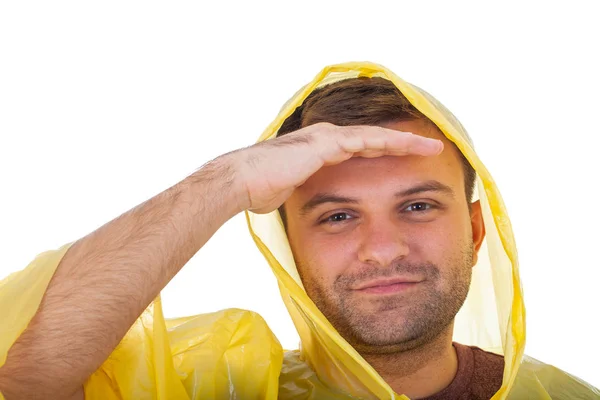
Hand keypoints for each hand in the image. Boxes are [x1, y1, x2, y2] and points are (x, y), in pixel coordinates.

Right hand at [227, 122, 443, 213]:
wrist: (242, 181)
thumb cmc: (259, 188)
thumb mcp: (288, 190)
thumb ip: (302, 189)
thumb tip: (299, 200)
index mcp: (321, 149)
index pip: (361, 149)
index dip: (386, 153)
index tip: (407, 160)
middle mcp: (328, 138)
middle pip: (374, 139)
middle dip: (403, 143)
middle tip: (431, 147)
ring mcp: (328, 138)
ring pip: (376, 136)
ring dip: (405, 140)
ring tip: (431, 145)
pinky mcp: (327, 142)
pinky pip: (367, 140)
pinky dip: (391, 142)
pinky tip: (410, 145)